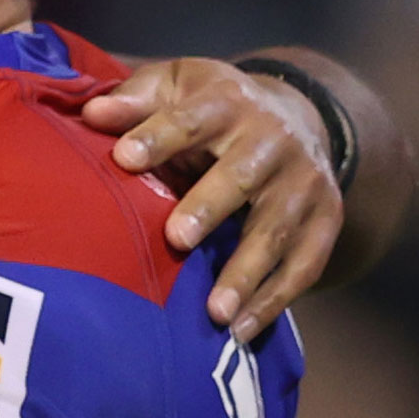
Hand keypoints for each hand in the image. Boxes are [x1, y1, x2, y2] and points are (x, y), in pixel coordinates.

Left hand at [82, 59, 339, 340]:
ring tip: (215, 313)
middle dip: (209, 206)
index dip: (159, 136)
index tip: (123, 158)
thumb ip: (135, 101)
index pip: (192, 119)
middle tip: (176, 239)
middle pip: (240, 176)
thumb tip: (93, 114)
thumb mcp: (176, 86)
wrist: (295, 115)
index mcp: (228, 103)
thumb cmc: (211, 110)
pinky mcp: (325, 220)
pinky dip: (274, 301)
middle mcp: (274, 140)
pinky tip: (242, 331)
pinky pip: (304, 266)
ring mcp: (304, 183)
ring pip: (275, 230)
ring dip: (245, 272)